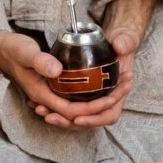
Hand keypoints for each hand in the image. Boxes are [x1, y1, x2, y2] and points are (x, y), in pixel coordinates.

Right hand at [0, 31, 130, 127]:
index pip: (74, 111)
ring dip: (102, 98)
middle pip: (81, 113)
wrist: (0, 47)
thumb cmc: (12, 48)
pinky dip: (92, 93)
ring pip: (81, 106)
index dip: (95, 107)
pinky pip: (76, 97)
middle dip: (106, 103)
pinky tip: (105, 83)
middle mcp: (49, 98)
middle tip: (126, 85)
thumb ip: (39, 60)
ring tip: (122, 83)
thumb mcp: (25, 51)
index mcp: (43, 94)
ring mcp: (51, 94)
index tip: (113, 94)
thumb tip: (57, 70)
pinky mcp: (54, 87)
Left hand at [29, 0, 157, 128]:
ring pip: (75, 115)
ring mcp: (92, 98)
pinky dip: (54, 107)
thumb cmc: (124, 42)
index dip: (94, 119)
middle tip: (49, 117)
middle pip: (87, 120)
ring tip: (39, 110)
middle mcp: (105, 100)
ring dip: (58, 116)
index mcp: (118, 93)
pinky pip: (68, 105)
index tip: (77, 118)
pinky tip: (36, 104)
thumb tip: (119, 46)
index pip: (108, 115)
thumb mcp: (127, 40)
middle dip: (68, 121)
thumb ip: (126, 42)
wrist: (119, 41)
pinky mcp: (82, 93)